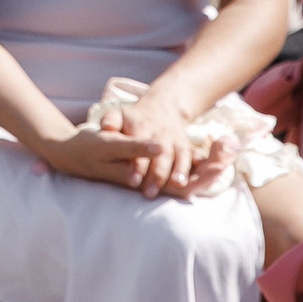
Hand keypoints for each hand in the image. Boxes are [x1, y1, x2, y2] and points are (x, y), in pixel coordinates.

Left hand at [88, 80, 202, 198]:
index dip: (137, 165)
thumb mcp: (119, 114)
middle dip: (157, 174)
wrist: (163, 108)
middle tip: (149, 193)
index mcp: (142, 127)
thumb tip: (106, 128)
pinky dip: (196, 168)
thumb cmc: (133, 118)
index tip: (132, 181)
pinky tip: (194, 181)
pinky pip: (193, 157)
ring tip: (178, 187)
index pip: (139, 147)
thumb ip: (111, 121)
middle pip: (161, 155)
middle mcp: (161, 134)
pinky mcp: (187, 145)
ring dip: (180, 171)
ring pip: (180, 155)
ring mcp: (176, 139)